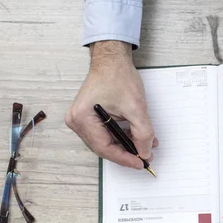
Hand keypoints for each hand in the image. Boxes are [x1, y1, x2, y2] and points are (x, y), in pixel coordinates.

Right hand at [65, 40, 156, 168]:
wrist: (112, 60)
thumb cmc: (117, 76)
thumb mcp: (136, 107)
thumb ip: (142, 133)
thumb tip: (145, 152)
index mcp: (83, 118)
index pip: (104, 148)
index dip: (124, 158)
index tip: (140, 163)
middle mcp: (77, 121)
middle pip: (104, 147)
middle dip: (126, 152)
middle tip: (145, 157)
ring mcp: (81, 119)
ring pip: (106, 141)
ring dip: (126, 145)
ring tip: (145, 145)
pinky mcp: (88, 117)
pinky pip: (105, 133)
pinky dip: (121, 136)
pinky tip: (136, 136)